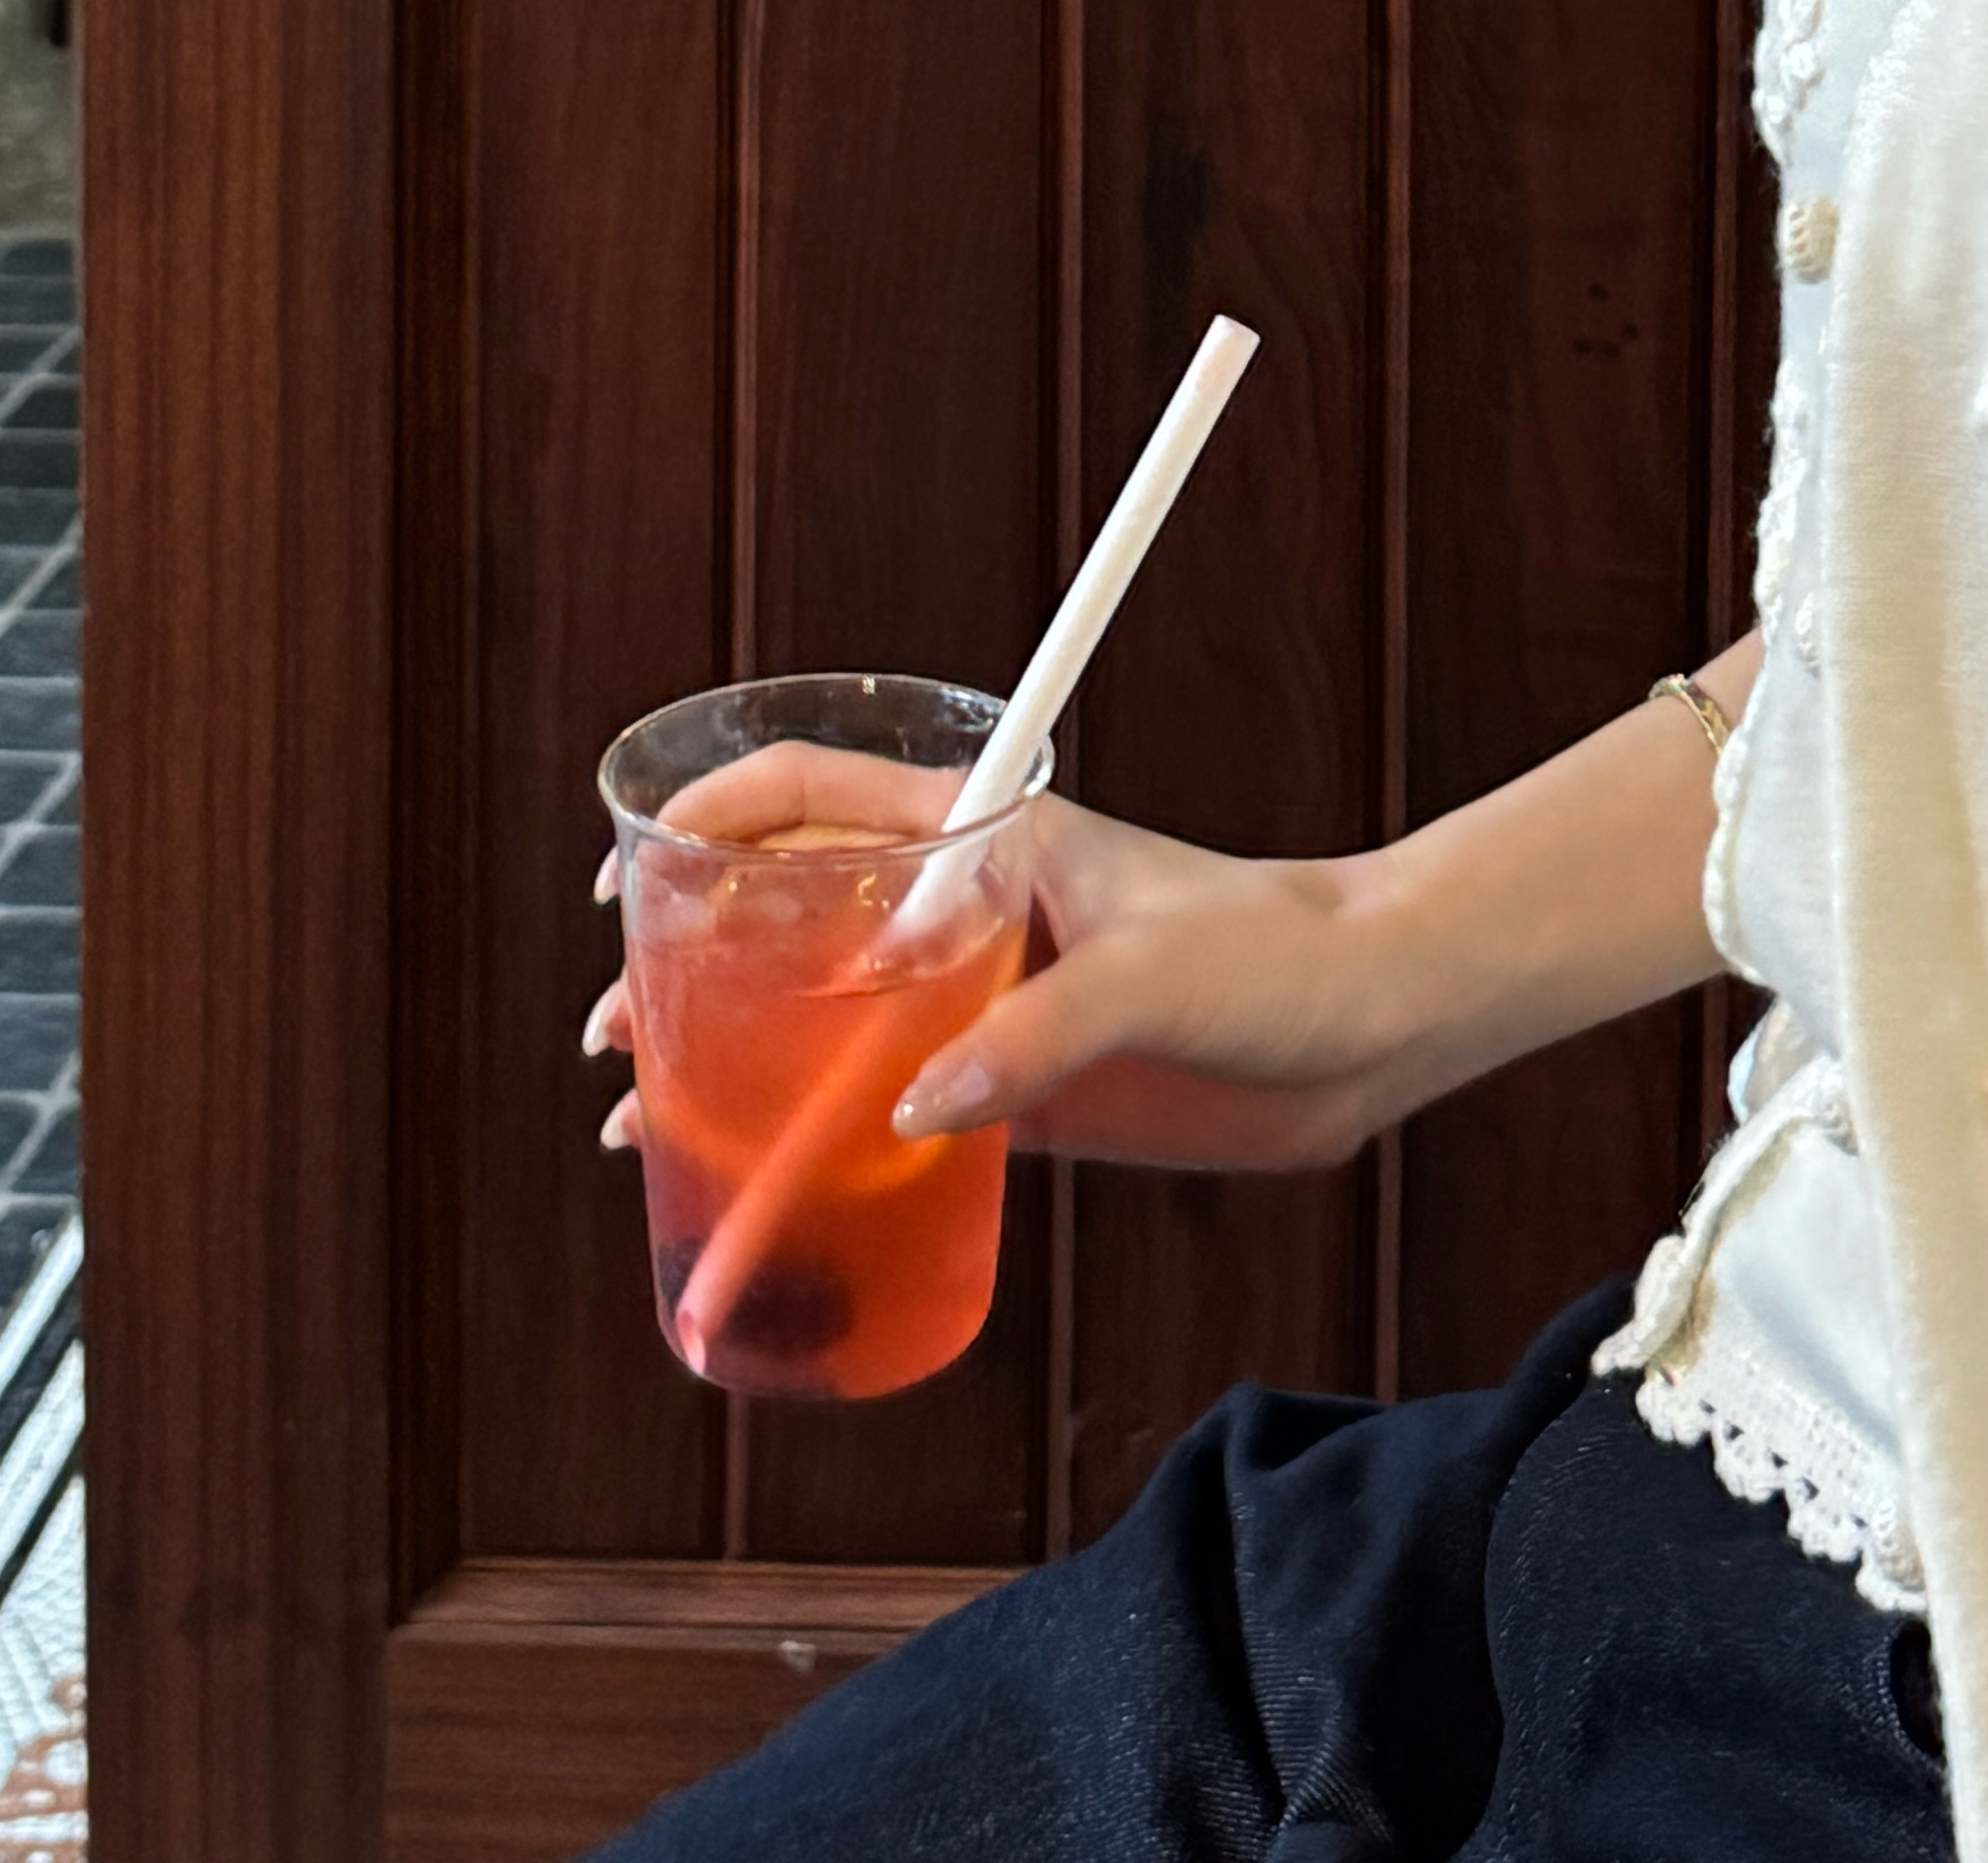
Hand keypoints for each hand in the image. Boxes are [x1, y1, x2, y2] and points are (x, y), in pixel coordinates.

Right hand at [581, 742, 1448, 1180]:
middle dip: (689, 964)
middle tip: (610, 1033)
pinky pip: (889, 1114)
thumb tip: (911, 1111)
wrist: (1377, 1025)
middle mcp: (969, 912)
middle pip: (794, 916)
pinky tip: (763, 1189)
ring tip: (641, 1124)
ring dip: (733, 1063)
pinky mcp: (1020, 1091)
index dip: (715, 818)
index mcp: (987, 836)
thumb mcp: (1162, 977)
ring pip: (825, 1022)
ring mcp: (988, 1003)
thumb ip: (1039, 1035)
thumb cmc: (1286, 953)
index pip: (820, 797)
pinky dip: (818, 1145)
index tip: (629, 872)